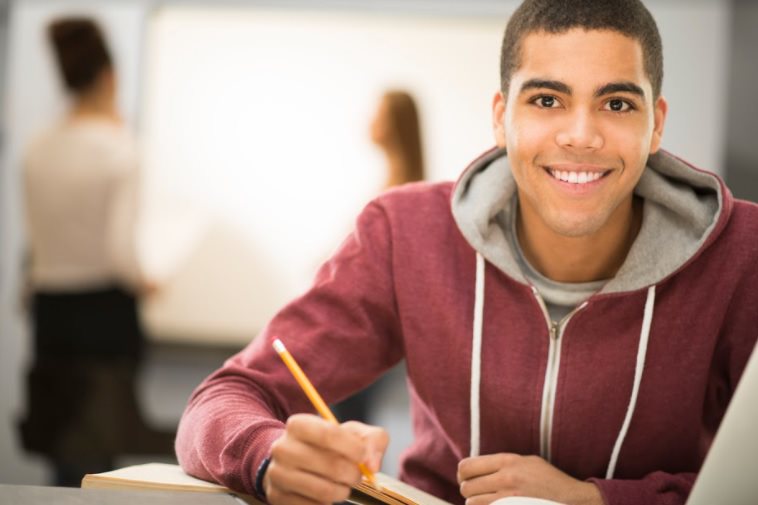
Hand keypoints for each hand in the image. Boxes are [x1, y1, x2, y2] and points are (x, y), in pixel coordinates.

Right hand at [263, 414, 388, 504]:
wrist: (293, 462)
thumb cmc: (328, 445)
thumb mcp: (350, 433)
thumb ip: (371, 439)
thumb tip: (372, 465)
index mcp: (298, 424)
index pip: (329, 434)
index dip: (353, 447)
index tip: (364, 455)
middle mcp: (282, 448)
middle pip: (331, 466)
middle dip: (353, 474)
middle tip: (357, 475)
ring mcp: (278, 474)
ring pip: (324, 491)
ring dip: (343, 491)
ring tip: (343, 485)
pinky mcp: (278, 497)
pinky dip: (328, 503)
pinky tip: (326, 492)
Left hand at [457, 453, 602, 504]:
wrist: (572, 499)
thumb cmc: (550, 480)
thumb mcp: (527, 461)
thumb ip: (502, 463)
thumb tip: (477, 467)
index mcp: (507, 461)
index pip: (467, 466)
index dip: (462, 474)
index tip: (466, 478)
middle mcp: (505, 478)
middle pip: (466, 486)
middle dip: (468, 490)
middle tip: (476, 492)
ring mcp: (508, 498)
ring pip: (472, 502)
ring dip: (476, 503)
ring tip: (486, 501)